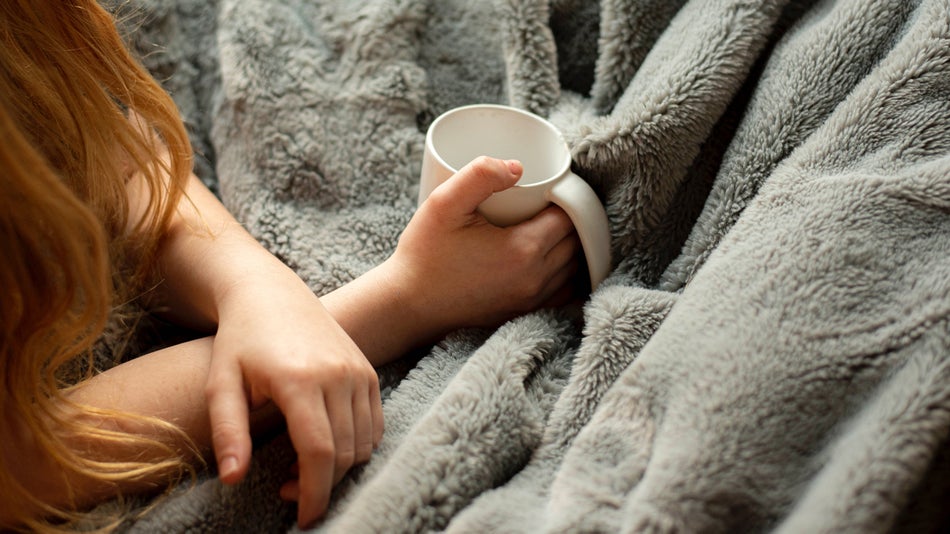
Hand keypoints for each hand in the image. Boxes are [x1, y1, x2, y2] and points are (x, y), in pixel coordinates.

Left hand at [203, 265, 382, 527]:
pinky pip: (375, 424)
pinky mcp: (368, 370)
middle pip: (344, 454)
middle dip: (321, 485)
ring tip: (303, 466)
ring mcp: (358, 371)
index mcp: (299, 380)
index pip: (319, 452)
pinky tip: (327, 445)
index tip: (303, 518)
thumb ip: (228, 432)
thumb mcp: (221, 384)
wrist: (270, 293)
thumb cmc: (239, 340)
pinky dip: (357, 445)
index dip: (313, 493)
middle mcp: (337, 374)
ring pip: (364, 443)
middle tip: (287, 490)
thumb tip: (234, 480)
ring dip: (339, 467)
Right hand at [387, 156, 579, 331]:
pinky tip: (548, 256)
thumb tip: (517, 167)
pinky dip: (564, 272)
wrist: (408, 305)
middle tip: (548, 200)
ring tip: (548, 224)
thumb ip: (479, 175)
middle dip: (569, 218)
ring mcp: (531, 300)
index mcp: (523, 250)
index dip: (565, 196)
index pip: (569, 216)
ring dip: (568, 244)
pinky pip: (562, 291)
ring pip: (573, 266)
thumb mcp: (444, 204)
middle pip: (575, 241)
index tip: (550, 186)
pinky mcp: (523, 312)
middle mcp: (535, 279)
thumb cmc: (424, 255)